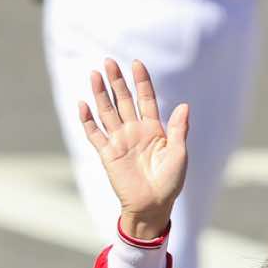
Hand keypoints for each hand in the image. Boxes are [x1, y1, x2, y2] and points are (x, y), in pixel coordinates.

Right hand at [78, 58, 188, 242]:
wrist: (153, 206)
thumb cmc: (170, 183)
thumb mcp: (179, 154)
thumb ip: (179, 130)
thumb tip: (184, 105)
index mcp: (153, 129)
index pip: (146, 98)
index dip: (141, 81)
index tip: (136, 63)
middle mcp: (134, 131)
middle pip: (123, 100)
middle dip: (116, 81)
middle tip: (108, 61)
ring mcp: (120, 141)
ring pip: (107, 112)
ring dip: (100, 94)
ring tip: (94, 74)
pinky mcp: (107, 154)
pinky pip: (94, 134)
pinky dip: (87, 120)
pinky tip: (82, 104)